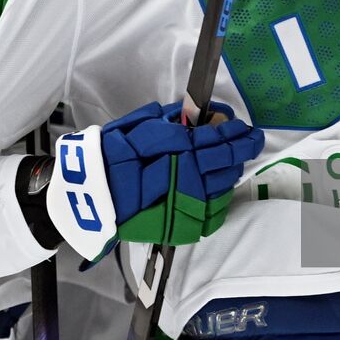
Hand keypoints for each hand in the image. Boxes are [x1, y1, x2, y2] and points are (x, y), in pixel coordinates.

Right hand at [46, 101, 264, 260]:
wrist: (87, 202)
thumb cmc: (108, 158)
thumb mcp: (132, 129)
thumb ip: (165, 119)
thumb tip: (197, 111)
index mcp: (159, 153)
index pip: (203, 140)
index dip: (225, 131)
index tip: (239, 124)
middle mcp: (171, 179)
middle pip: (215, 161)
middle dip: (237, 147)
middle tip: (252, 138)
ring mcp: (177, 207)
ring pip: (217, 186)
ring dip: (232, 169)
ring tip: (239, 157)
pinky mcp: (179, 228)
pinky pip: (211, 214)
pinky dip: (221, 198)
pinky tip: (225, 185)